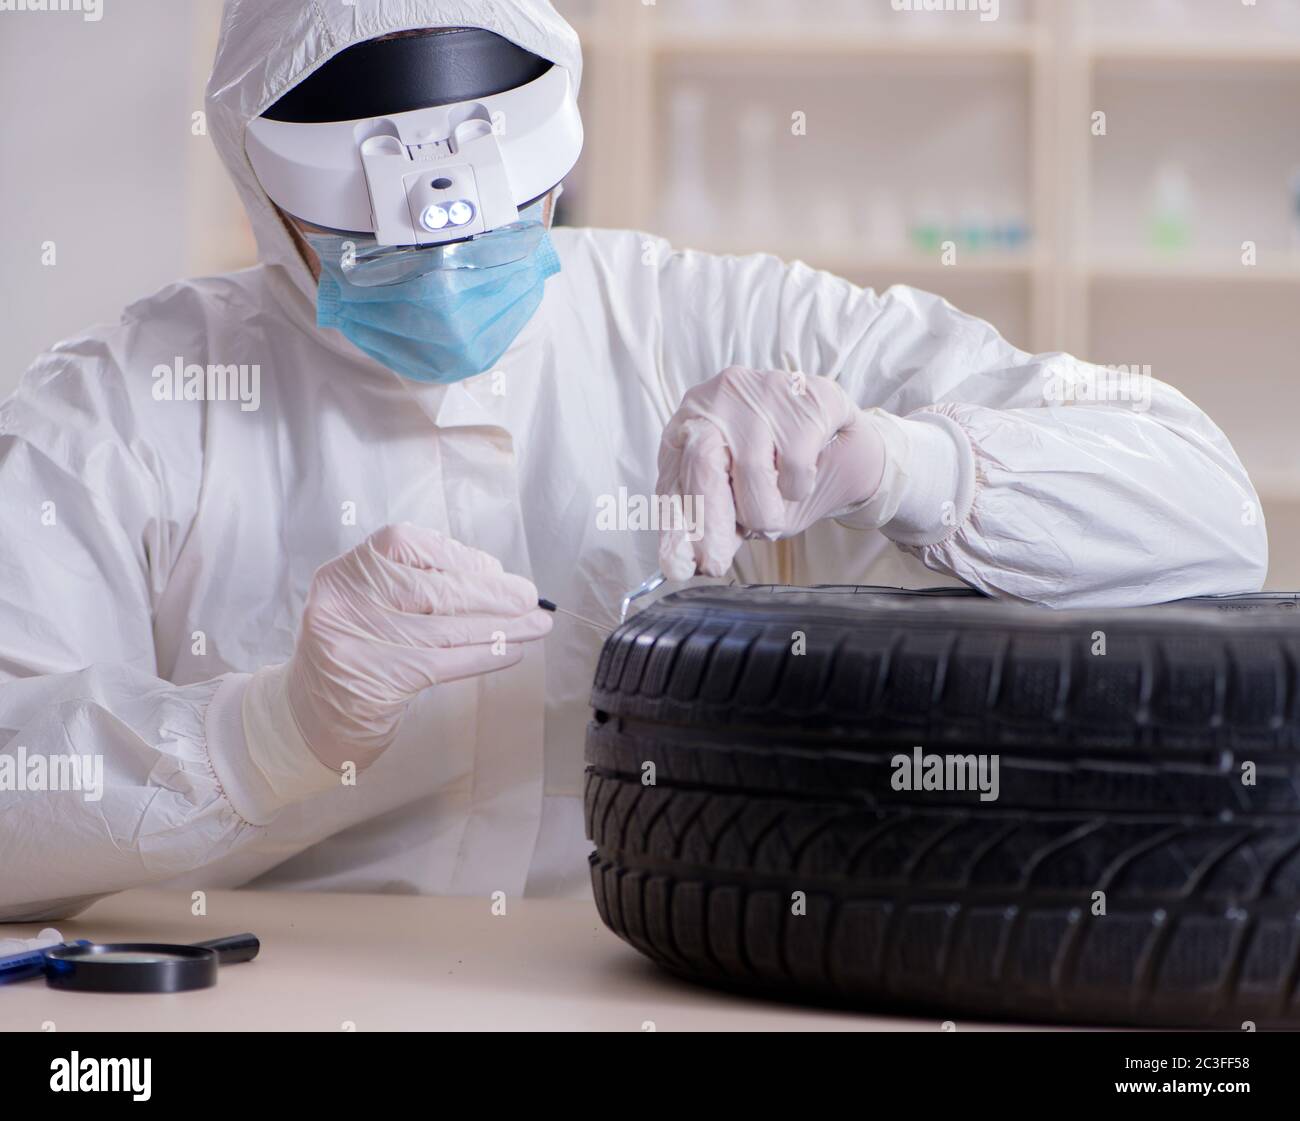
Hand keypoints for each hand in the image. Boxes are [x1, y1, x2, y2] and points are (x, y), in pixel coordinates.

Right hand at [280, 524, 550, 770]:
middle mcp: (342, 603)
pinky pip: (444, 663)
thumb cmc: (357, 655)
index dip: (456, 554)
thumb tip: (494, 574)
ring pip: (445, 629)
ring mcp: (354, 644)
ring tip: (537, 624)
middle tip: (530, 597)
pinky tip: (512, 652)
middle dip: (491, 593)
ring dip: (501, 626)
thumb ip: (416, 584)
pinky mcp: (375, 682)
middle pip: (431, 589)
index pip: (404, 544)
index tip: (493, 568)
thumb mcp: (371, 607)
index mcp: (343, 574)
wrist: (310, 721)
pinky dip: (485, 655)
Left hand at [656, 366, 886, 579]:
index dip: (674, 526)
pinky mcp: (801, 395)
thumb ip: (715, 525)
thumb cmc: (778, 474)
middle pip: (703, 464)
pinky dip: (799, 487)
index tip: (677, 566)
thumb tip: (691, 562)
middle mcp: (716, 400)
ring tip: (775, 506)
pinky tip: (803, 473)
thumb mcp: (738, 505)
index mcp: (689, 427)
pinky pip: (795, 464)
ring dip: (765, 511)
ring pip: (752, 471)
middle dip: (710, 523)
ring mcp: (759, 391)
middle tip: (716, 562)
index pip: (674, 480)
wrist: (843, 448)